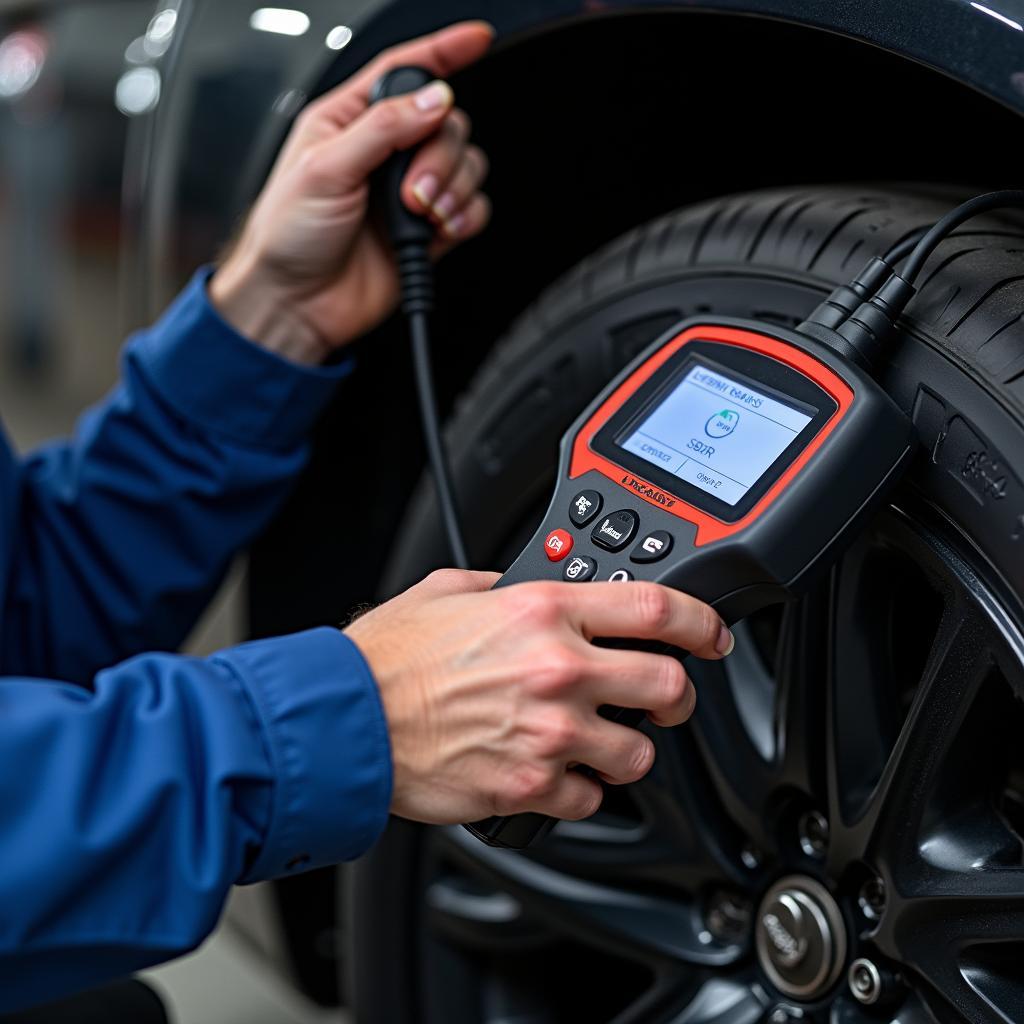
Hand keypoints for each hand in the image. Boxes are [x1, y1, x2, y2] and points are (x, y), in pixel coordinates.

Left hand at [211, 22, 493, 363]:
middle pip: (447, 124)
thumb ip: (383, 129)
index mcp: (349, 122)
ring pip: (465, 166)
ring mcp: (409, 193)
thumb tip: (433, 100)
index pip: (405, 71)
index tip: (477, 38)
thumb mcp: (324, 168)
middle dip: (440, 156)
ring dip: (452, 189)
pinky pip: (471, 210)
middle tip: (412, 191)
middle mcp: (384, 153)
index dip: (443, 51)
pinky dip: (465, 217)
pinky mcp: (428, 231)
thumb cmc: (287, 237)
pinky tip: (439, 229)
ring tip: (420, 214)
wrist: (296, 303)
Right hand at [345, 569, 734, 824]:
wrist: (347, 719)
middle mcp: (557, 668)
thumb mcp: (449, 590)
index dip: (702, 621)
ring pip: (639, 753)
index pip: (657, 607)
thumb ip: (503, 585)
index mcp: (544, 611)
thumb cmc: (388, 657)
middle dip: (677, 696)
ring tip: (597, 743)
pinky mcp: (531, 785)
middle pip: (668, 685)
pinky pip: (591, 798)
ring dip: (627, 749)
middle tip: (665, 700)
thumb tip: (527, 587)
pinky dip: (582, 789)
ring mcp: (549, 732)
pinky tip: (555, 772)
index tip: (712, 634)